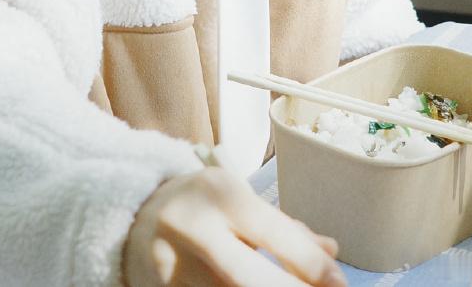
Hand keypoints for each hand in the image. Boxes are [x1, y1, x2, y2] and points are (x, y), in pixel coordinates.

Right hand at [122, 166, 345, 286]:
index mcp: (219, 194)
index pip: (276, 234)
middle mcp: (194, 230)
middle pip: (255, 280)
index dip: (315, 266)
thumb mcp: (239, 197)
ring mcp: (173, 270)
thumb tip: (330, 252)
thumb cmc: (199, 204)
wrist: (132, 214)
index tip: (339, 283)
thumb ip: (285, 226)